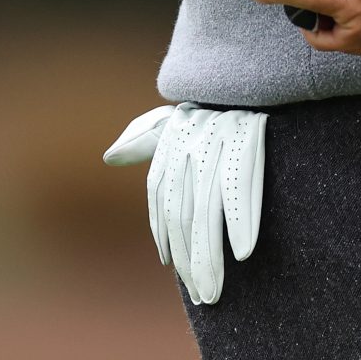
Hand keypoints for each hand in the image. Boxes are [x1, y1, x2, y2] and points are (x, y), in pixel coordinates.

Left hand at [104, 103, 265, 303]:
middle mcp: (187, 146)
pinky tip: (243, 251)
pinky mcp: (244, 139)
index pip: (163, 199)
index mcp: (172, 142)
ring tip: (213, 290)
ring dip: (209, 256)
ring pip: (206, 211)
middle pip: (184, 215)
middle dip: (191, 260)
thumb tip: (110, 156)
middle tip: (201, 294)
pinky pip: (239, 189)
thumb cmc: (214, 94)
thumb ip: (144, 136)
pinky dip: (241, 221)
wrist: (250, 65)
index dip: (166, 234)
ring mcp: (214, 143)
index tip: (174, 264)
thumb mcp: (175, 109)